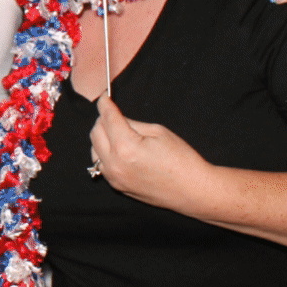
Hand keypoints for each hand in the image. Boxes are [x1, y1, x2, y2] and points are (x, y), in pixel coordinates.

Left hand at [89, 95, 210, 207]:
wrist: (192, 190)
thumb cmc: (181, 159)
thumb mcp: (157, 132)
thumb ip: (132, 123)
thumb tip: (116, 117)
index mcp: (125, 147)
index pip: (107, 118)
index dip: (104, 103)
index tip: (104, 96)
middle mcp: (114, 164)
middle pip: (95, 133)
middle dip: (102, 119)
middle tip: (113, 113)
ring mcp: (114, 177)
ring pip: (94, 149)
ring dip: (101, 137)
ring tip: (116, 132)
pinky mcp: (117, 186)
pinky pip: (101, 164)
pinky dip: (104, 153)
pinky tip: (117, 149)